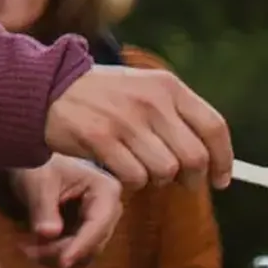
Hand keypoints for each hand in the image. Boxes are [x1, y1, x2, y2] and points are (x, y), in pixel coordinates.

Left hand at [8, 155, 123, 267]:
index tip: (63, 262)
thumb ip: (43, 207)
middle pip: (92, 243)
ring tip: (25, 248)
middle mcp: (109, 210)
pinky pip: (74, 252)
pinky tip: (31, 247)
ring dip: (55, 256)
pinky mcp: (85, 234)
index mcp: (106, 190)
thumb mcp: (38, 182)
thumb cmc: (38, 165)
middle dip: (61, 251)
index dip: (81, 246)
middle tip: (27, 250)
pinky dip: (54, 254)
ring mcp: (99, 224)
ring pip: (83, 253)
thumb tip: (49, 234)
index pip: (98, 225)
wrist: (33, 166)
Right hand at [42, 62, 231, 193]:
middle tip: (178, 182)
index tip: (221, 179)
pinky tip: (120, 168)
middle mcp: (151, 101)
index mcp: (166, 86)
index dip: (223, 159)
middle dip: (191, 178)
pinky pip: (135, 177)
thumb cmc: (99, 96)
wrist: (45, 89)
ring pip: (166, 171)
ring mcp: (126, 120)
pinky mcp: (101, 139)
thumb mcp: (143, 89)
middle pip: (194, 157)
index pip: (214, 127)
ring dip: (157, 180)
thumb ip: (176, 115)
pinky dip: (132, 181)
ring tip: (141, 168)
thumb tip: (210, 156)